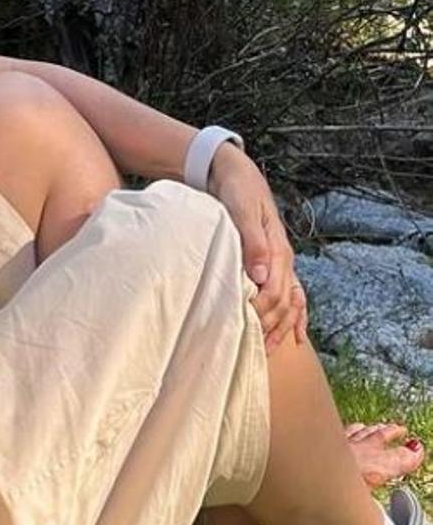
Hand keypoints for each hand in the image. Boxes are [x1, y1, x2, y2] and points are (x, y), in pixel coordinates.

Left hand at [207, 142, 305, 352]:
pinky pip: (288, 296)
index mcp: (277, 249)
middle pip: (283, 302)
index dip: (263, 312)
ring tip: (265, 351)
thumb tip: (262, 276)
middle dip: (270, 326)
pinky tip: (291, 337)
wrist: (233, 173)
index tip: (247, 329)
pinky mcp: (268, 263)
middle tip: (251, 350)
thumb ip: (252, 241)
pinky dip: (292, 317)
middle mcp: (282, 258)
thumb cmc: (235, 190)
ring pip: (288, 302)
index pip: (276, 291)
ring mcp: (278, 262)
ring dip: (279, 327)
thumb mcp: (241, 209)